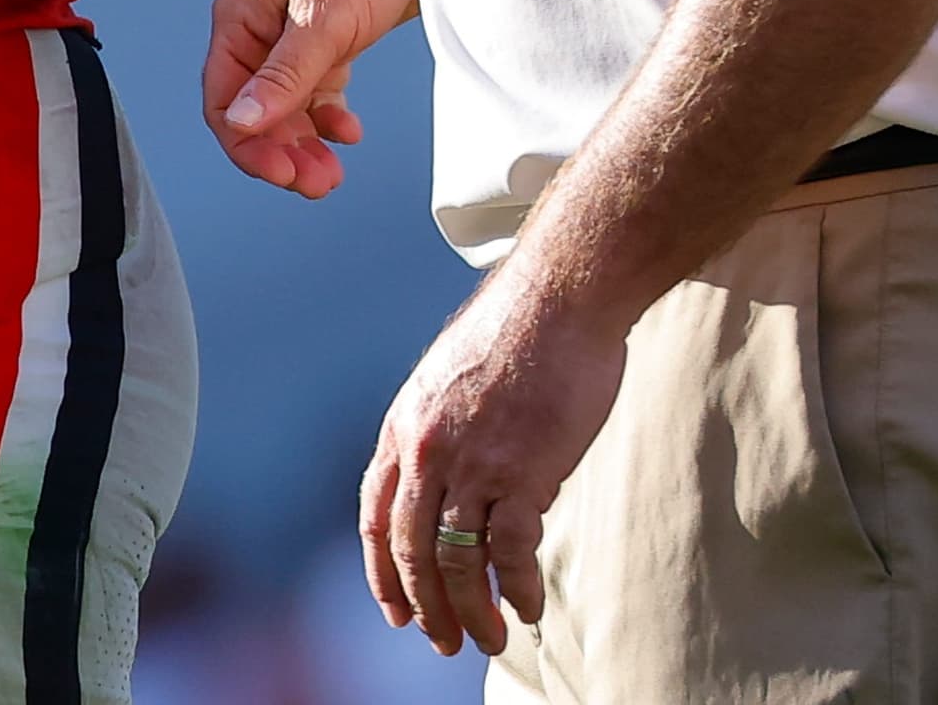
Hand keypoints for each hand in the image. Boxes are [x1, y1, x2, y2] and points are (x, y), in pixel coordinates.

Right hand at [204, 0, 422, 196]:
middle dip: (281, 151)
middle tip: (316, 182)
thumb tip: (241, 122)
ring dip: (305, 143)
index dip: (247, 143)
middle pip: (254, 110)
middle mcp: (261, 27)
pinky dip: (328, 117)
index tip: (282, 173)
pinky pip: (316, 92)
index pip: (223, 98)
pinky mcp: (331, 38)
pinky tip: (348, 131)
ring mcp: (295, 34)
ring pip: (286, 107)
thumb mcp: (322, 20)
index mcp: (240, 16)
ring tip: (333, 171)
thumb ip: (282, 76)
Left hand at [362, 272, 627, 657]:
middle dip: (427, 608)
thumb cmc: (517, 330)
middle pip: (412, 552)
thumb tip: (447, 478)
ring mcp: (473, 464)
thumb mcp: (448, 376)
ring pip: (458, 564)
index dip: (383, 572)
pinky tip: (528, 606)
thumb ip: (439, 429)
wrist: (561, 296)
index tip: (396, 611)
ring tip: (490, 637)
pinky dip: (518, 587)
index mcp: (404, 426)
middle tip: (445, 642)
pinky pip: (512, 553)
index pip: (376, 517)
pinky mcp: (523, 473)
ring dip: (473, 611)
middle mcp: (428, 451)